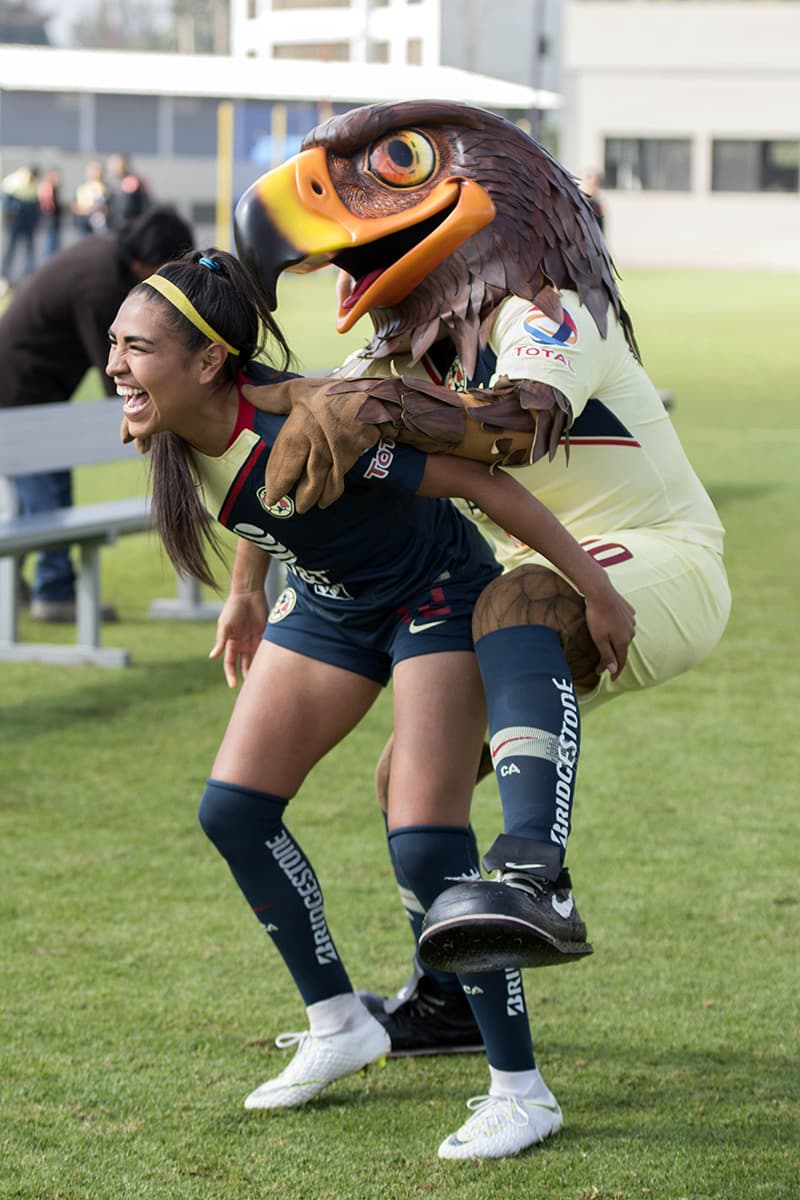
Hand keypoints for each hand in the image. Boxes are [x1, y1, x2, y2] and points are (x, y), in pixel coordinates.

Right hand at [208, 590, 267, 687]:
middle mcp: (243, 644)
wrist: (248, 594)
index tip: (233, 685)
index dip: (230, 675)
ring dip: (259, 669)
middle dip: (247, 676)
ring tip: (262, 680)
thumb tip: (212, 657)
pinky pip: (267, 649)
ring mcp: (254, 640)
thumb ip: (221, 641)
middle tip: (252, 688)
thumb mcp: (225, 625)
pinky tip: (272, 666)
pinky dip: (269, 658)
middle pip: (245, 665)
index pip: (230, 664)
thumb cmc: (233, 608)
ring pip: (257, 659)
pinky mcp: (265, 635)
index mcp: (231, 643)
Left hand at [243, 378, 379, 511]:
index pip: (282, 457)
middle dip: (286, 490)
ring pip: (316, 482)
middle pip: (297, 473)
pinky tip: (324, 502)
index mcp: (299, 427)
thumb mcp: (299, 389)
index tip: (268, 492)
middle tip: (277, 504)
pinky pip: (337, 482)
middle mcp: (314, 444)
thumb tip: (245, 392)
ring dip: (308, 497)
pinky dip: (330, 495)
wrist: (372, 400)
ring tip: (301, 508)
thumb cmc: (332, 393)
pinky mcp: (348, 460)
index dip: (274, 477)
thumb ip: (271, 396)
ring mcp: (332, 454)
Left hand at [583, 585, 635, 679]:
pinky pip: (624, 623)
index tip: (612, 679)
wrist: (600, 592)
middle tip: (602, 663)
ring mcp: (631, 620)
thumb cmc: (597, 616)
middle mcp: (631, 632)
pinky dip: (618, 628)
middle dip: (613, 656)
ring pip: (624, 635)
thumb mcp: (599, 639)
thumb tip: (614, 669)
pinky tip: (612, 626)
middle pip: (622, 648)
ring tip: (607, 643)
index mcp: (623, 641)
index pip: (621, 661)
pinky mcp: (629, 610)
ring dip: (616, 641)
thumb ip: (607, 655)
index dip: (616, 671)